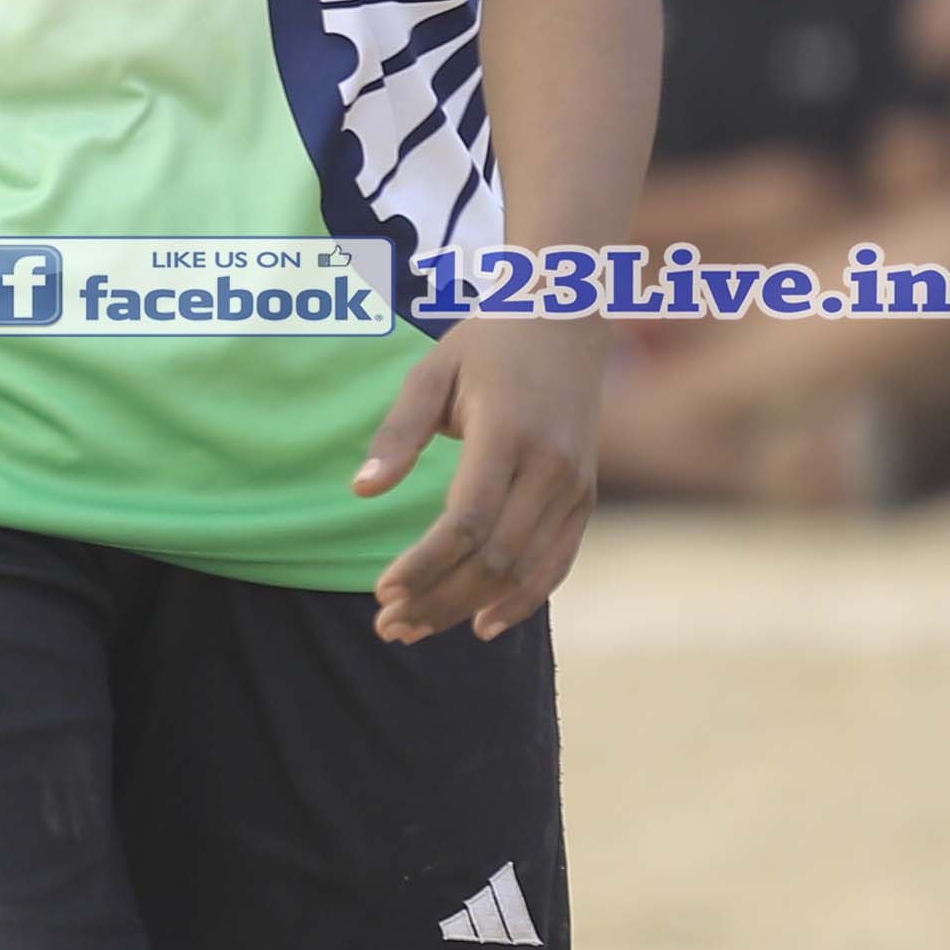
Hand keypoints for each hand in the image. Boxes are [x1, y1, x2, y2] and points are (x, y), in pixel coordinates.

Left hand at [359, 310, 602, 643]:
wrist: (567, 320)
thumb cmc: (486, 344)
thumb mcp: (431, 372)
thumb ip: (398, 433)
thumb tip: (362, 491)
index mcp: (507, 434)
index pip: (465, 522)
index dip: (424, 565)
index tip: (381, 592)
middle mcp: (550, 467)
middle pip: (493, 557)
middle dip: (437, 599)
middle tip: (387, 626)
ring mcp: (575, 486)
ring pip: (523, 570)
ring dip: (468, 607)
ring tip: (416, 629)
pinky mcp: (586, 498)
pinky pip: (558, 563)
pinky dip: (523, 601)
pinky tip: (481, 624)